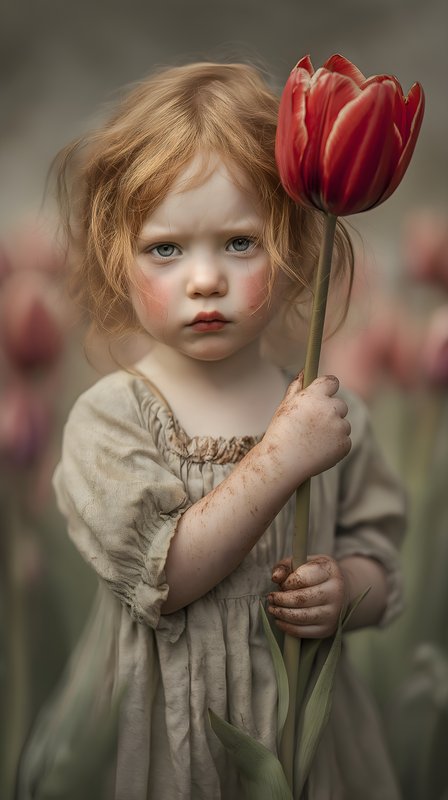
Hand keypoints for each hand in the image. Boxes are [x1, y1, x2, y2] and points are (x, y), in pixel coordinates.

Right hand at [263, 373, 350, 488]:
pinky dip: (335, 445)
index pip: (332, 382)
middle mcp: (330, 409)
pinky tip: (319, 450)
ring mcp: (339, 427)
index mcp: (315, 396)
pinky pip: (345, 440)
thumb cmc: (280, 433)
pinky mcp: (344, 444)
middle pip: (340, 404)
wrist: (282, 462)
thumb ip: (296, 387)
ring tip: (313, 440)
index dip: (329, 387)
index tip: (326, 393)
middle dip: (330, 412)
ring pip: (343, 424)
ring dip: (333, 429)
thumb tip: (304, 372)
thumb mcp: (285, 406)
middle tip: (313, 425)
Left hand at [267, 555, 346, 637]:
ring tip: (272, 608)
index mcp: (329, 570)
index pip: (303, 578)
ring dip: (281, 613)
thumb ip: (286, 566)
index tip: (280, 583)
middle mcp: (335, 592)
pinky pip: (303, 631)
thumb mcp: (303, 562)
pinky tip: (279, 620)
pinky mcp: (328, 629)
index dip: (287, 582)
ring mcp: (333, 612)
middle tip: (270, 597)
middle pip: (301, 599)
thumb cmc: (315, 574)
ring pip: (301, 617)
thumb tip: (275, 577)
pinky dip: (287, 627)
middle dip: (281, 599)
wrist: (341, 592)